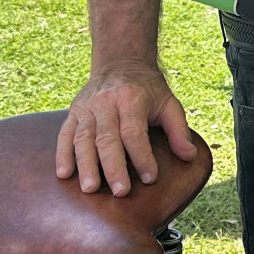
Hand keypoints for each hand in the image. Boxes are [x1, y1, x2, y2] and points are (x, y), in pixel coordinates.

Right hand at [55, 66, 196, 196]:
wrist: (120, 62)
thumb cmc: (147, 88)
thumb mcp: (168, 102)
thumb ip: (178, 130)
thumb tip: (189, 156)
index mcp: (131, 98)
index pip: (134, 132)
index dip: (142, 156)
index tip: (150, 178)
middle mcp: (106, 102)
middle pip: (107, 138)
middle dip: (114, 167)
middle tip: (120, 192)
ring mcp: (87, 107)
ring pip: (83, 138)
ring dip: (86, 165)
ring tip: (90, 188)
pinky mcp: (73, 112)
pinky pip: (65, 134)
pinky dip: (63, 154)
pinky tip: (64, 174)